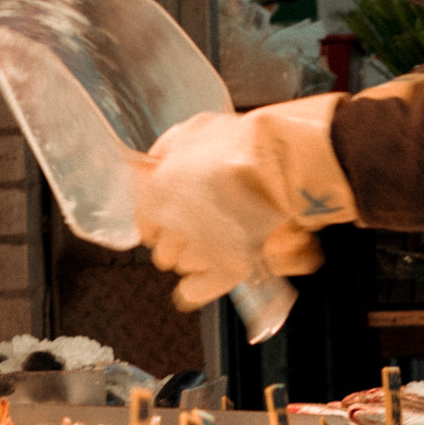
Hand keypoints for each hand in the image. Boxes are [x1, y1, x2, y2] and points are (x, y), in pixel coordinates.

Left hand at [132, 95, 355, 309]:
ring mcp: (200, 252)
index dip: (159, 221)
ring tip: (217, 240)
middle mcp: (173, 229)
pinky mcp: (226, 270)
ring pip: (183, 266)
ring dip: (195, 256)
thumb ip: (166, 154)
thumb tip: (155, 165)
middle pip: (163, 251)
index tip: (169, 218)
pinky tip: (204, 277)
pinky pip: (195, 291)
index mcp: (157, 196)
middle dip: (178, 241)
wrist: (278, 162)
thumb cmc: (239, 143)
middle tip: (199, 227)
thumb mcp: (190, 133)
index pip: (145, 225)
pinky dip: (197, 287)